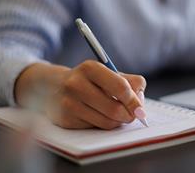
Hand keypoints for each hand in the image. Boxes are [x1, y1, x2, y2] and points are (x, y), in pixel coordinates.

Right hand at [15, 60, 145, 129]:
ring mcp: (69, 102)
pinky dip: (103, 124)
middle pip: (115, 108)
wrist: (53, 88)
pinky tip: (98, 115)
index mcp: (90, 68)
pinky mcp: (66, 119)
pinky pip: (96, 127)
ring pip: (107, 121)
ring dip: (118, 121)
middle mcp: (76, 83)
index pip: (120, 87)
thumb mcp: (108, 73)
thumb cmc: (89, 81)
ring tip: (116, 114)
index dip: (134, 100)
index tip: (140, 108)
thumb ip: (130, 82)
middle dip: (128, 114)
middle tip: (132, 115)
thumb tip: (141, 100)